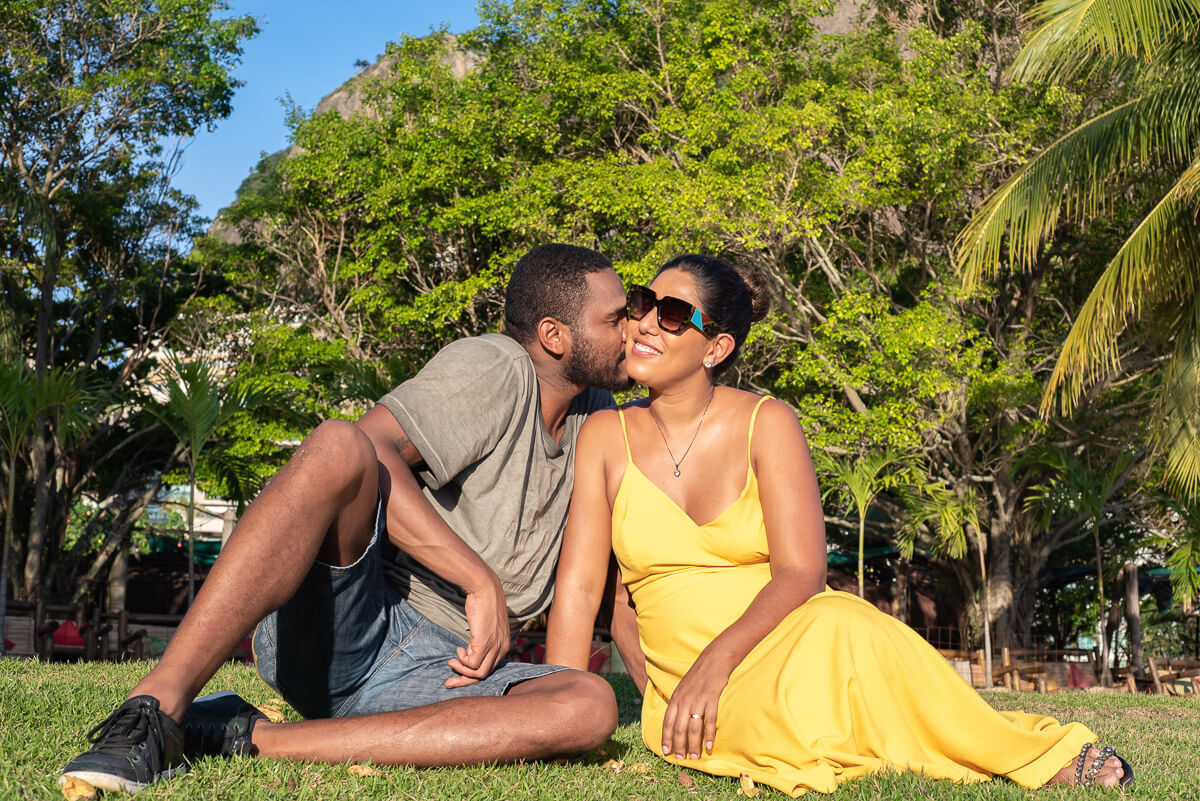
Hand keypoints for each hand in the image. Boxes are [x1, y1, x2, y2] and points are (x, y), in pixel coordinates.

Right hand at [445, 571, 510, 686]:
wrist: (485, 589)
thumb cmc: (483, 605)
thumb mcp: (486, 626)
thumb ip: (482, 640)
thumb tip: (470, 651)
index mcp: (504, 646)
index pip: (490, 669)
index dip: (473, 673)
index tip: (459, 672)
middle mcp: (502, 649)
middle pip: (484, 675)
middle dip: (465, 681)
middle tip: (449, 683)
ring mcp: (495, 646)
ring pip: (478, 673)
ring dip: (462, 671)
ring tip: (451, 662)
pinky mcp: (485, 642)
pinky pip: (472, 664)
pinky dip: (463, 661)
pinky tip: (459, 650)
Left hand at [661, 648, 735, 759]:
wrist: (714, 660)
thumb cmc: (698, 676)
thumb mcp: (683, 688)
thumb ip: (679, 704)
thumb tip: (675, 722)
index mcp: (676, 698)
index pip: (667, 722)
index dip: (666, 738)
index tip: (666, 752)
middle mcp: (684, 700)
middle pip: (679, 728)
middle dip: (679, 745)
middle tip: (681, 758)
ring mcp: (698, 700)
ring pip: (693, 728)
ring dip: (693, 744)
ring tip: (694, 756)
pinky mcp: (711, 698)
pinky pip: (709, 720)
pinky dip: (709, 735)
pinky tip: (709, 746)